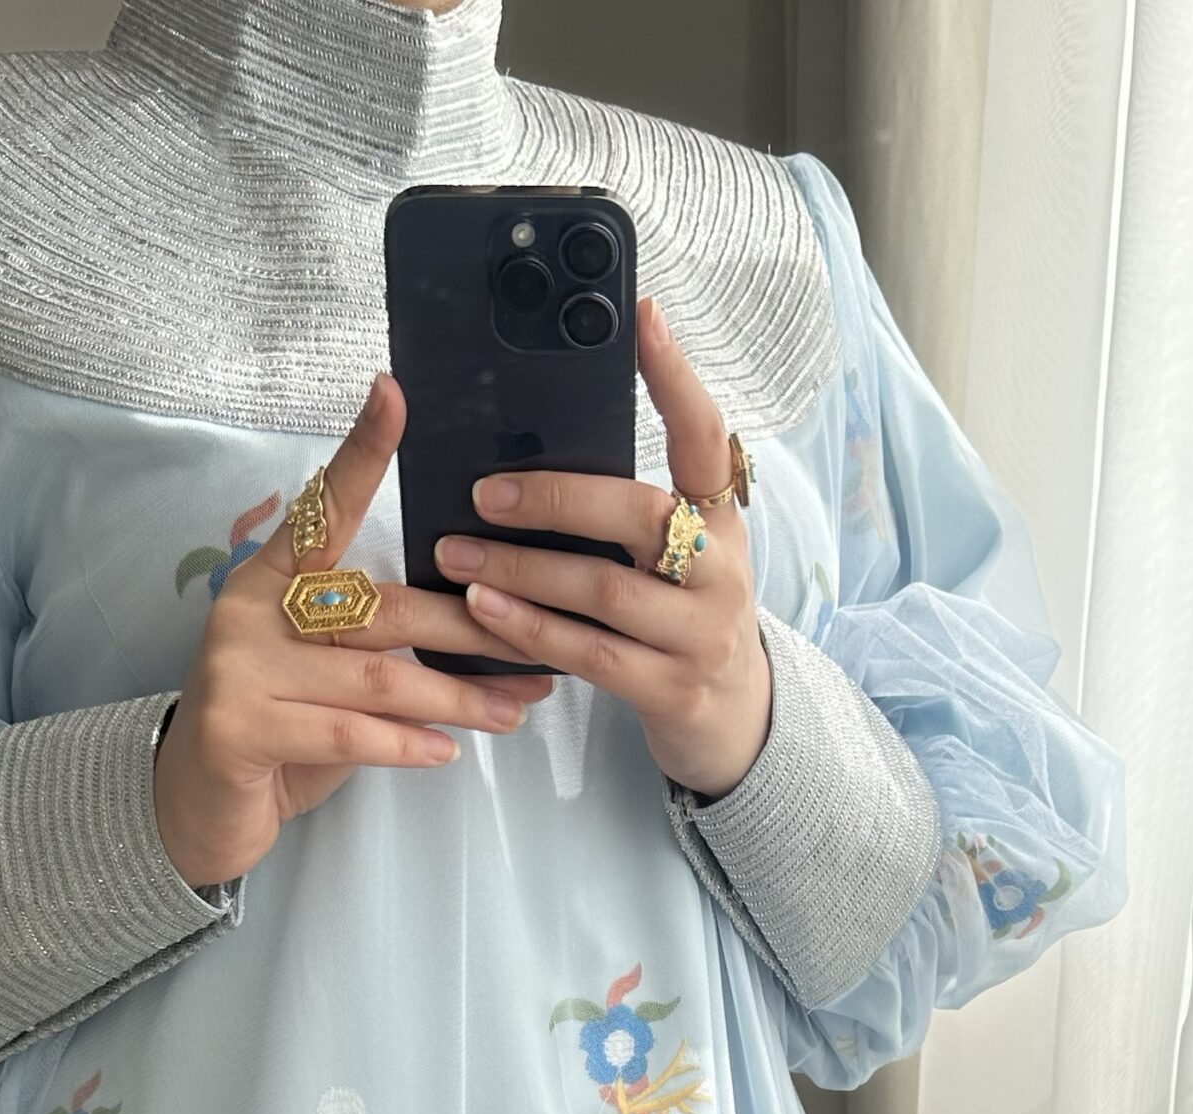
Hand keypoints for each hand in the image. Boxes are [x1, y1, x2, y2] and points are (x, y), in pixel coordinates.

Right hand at [153, 373, 554, 892]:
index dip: (360, 452)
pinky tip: (446, 751)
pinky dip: (404, 743)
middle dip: (469, 628)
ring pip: (377, 676)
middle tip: (539, 643)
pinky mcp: (240, 728)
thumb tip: (484, 625)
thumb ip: (376, 644)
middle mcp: (251, 610)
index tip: (394, 394)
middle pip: (382, 607)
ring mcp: (239, 668)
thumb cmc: (280, 732)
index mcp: (273, 578)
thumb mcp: (326, 675)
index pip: (325, 507)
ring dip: (456, 695)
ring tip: (514, 708)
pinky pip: (346, 732)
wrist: (198, 806)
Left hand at [432, 299, 772, 803]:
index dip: (675, 376)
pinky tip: (484, 614)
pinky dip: (531, 631)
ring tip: (458, 557)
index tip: (640, 316)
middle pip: (640, 517)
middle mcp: (720, 571)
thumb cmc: (684, 619)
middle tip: (483, 493)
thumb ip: (628, 513)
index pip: (704, 436)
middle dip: (556, 500)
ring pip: (604, 592)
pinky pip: (591, 655)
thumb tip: (532, 454)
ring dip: (522, 572)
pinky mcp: (671, 690)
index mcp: (720, 520)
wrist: (734, 719)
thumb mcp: (679, 555)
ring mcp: (699, 634)